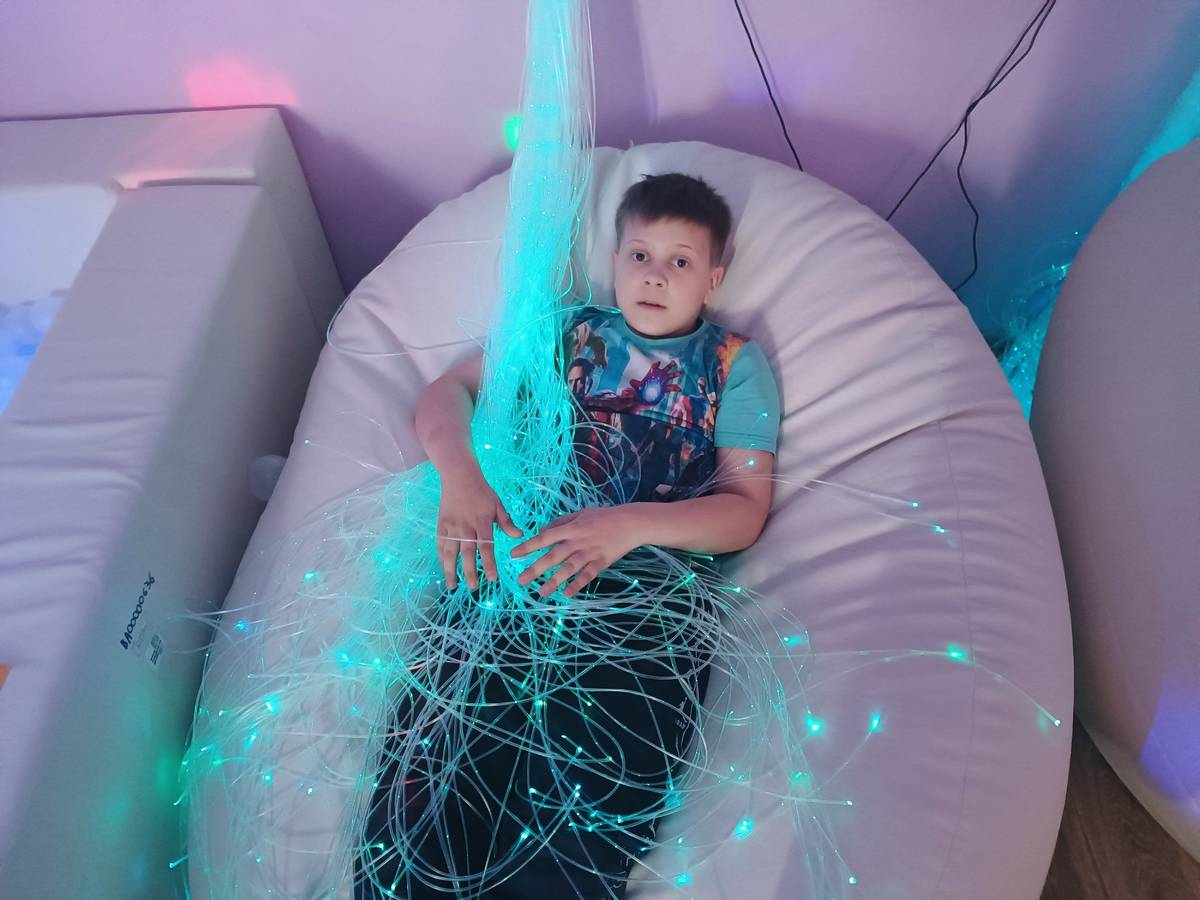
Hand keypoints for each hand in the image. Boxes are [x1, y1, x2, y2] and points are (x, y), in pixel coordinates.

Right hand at [437, 469, 523, 589]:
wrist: (460, 477)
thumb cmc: (482, 492)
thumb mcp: (498, 505)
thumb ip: (507, 522)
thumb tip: (519, 536)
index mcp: (482, 523)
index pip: (486, 548)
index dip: (489, 564)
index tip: (493, 578)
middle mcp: (466, 527)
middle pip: (467, 554)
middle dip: (470, 572)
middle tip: (474, 588)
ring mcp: (452, 527)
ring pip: (450, 552)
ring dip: (451, 570)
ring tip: (452, 585)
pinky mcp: (441, 525)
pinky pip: (440, 544)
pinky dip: (441, 558)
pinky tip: (444, 568)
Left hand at [510, 506, 640, 597]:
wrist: (629, 523)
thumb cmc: (603, 517)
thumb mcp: (580, 514)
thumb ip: (560, 522)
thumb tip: (542, 530)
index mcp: (570, 528)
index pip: (544, 538)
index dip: (528, 546)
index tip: (513, 554)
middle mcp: (577, 542)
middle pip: (553, 557)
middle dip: (535, 569)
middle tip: (520, 580)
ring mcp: (589, 553)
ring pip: (568, 569)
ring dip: (553, 581)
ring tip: (540, 592)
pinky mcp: (601, 562)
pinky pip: (587, 575)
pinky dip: (577, 584)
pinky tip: (566, 593)